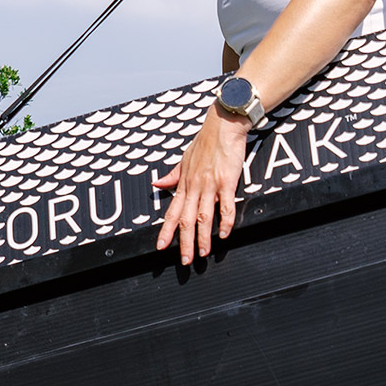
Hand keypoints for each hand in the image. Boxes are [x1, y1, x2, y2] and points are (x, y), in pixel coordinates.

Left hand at [154, 108, 249, 265]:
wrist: (223, 125)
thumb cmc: (206, 141)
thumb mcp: (185, 159)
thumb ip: (172, 175)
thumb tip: (157, 185)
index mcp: (184, 183)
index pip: (172, 212)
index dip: (166, 231)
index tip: (161, 246)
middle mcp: (195, 186)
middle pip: (186, 219)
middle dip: (183, 242)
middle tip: (183, 260)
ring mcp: (210, 185)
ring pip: (203, 217)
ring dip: (203, 238)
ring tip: (202, 254)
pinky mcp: (227, 181)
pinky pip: (225, 206)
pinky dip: (225, 222)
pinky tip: (225, 234)